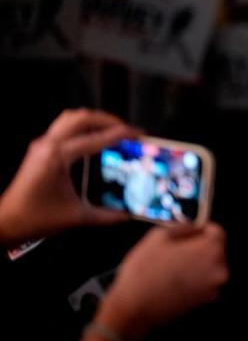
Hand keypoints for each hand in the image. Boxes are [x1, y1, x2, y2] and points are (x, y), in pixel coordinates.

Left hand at [0, 109, 138, 246]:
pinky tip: (94, 141)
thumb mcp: (77, 216)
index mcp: (59, 156)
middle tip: (127, 131)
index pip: (97, 138)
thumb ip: (107, 215)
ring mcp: (42, 145)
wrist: (6, 222)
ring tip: (111, 131)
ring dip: (93, 121)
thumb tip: (129, 215)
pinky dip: (82, 128)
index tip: (140, 135)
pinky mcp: (39, 149)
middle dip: (108, 120)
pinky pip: (63, 128)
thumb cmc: (38, 218)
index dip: (122, 134)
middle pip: (82, 118)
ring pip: (70, 118)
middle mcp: (49, 144)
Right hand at [96, 223, 228, 340]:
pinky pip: (204, 282)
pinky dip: (194, 278)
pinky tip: (174, 280)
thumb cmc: (144, 272)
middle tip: (176, 251)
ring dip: (196, 264)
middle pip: (215, 250)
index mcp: (211, 249)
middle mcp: (219, 269)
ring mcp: (214, 288)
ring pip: (209, 267)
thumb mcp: (158, 236)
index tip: (188, 232)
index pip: (217, 231)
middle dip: (198, 247)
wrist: (133, 311)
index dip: (201, 229)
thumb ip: (182, 227)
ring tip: (172, 267)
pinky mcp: (205, 302)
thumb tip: (191, 227)